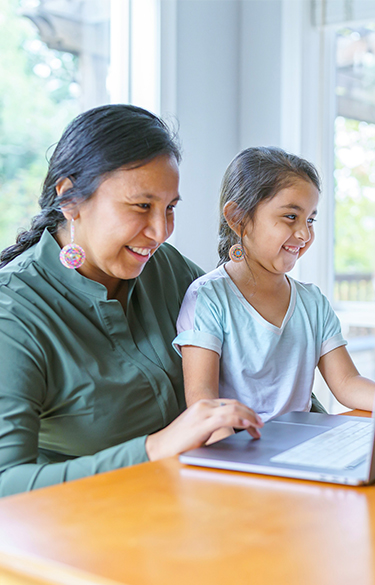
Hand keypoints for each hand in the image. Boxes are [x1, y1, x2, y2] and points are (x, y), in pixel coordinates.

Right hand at [145, 399, 263, 460]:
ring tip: (258, 426)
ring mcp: (203, 412)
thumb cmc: (179, 441)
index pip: (231, 403)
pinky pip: (227, 417)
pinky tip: (248, 425)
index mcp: (203, 405)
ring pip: (234, 408)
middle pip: (235, 404)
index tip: (255, 421)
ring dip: (249, 417)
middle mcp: (204, 405)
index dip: (246, 411)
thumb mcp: (199, 428)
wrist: (161, 446)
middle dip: (251, 413)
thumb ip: (213, 425)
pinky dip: (240, 419)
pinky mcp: (203, 422)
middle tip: (261, 424)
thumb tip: (231, 430)